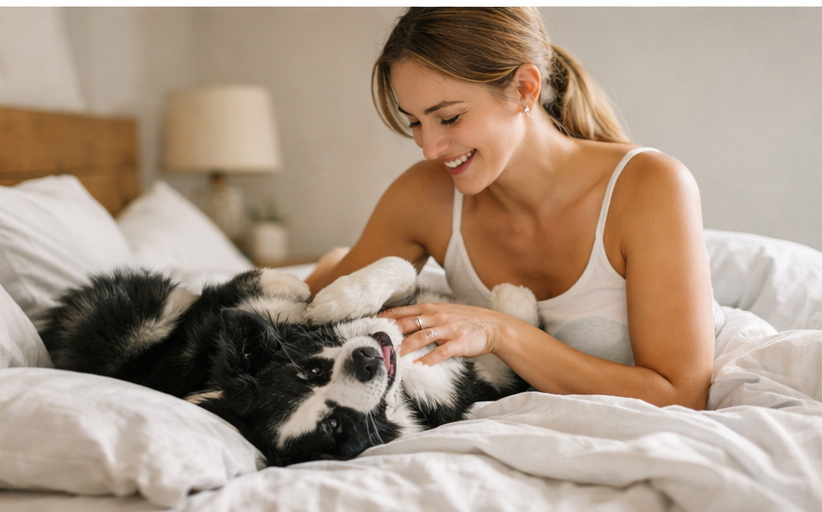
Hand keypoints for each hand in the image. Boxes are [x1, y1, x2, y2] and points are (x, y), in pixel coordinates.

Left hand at [378, 302, 502, 365]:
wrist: (493, 325)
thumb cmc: (466, 320)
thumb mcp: (443, 313)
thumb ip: (425, 317)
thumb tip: (403, 324)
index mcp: (431, 309)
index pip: (403, 311)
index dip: (386, 317)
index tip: (371, 323)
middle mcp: (437, 316)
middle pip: (409, 323)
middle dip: (392, 331)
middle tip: (376, 341)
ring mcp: (448, 329)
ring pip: (422, 336)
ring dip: (407, 346)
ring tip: (394, 356)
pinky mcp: (458, 342)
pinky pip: (442, 351)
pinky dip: (430, 359)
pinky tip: (420, 366)